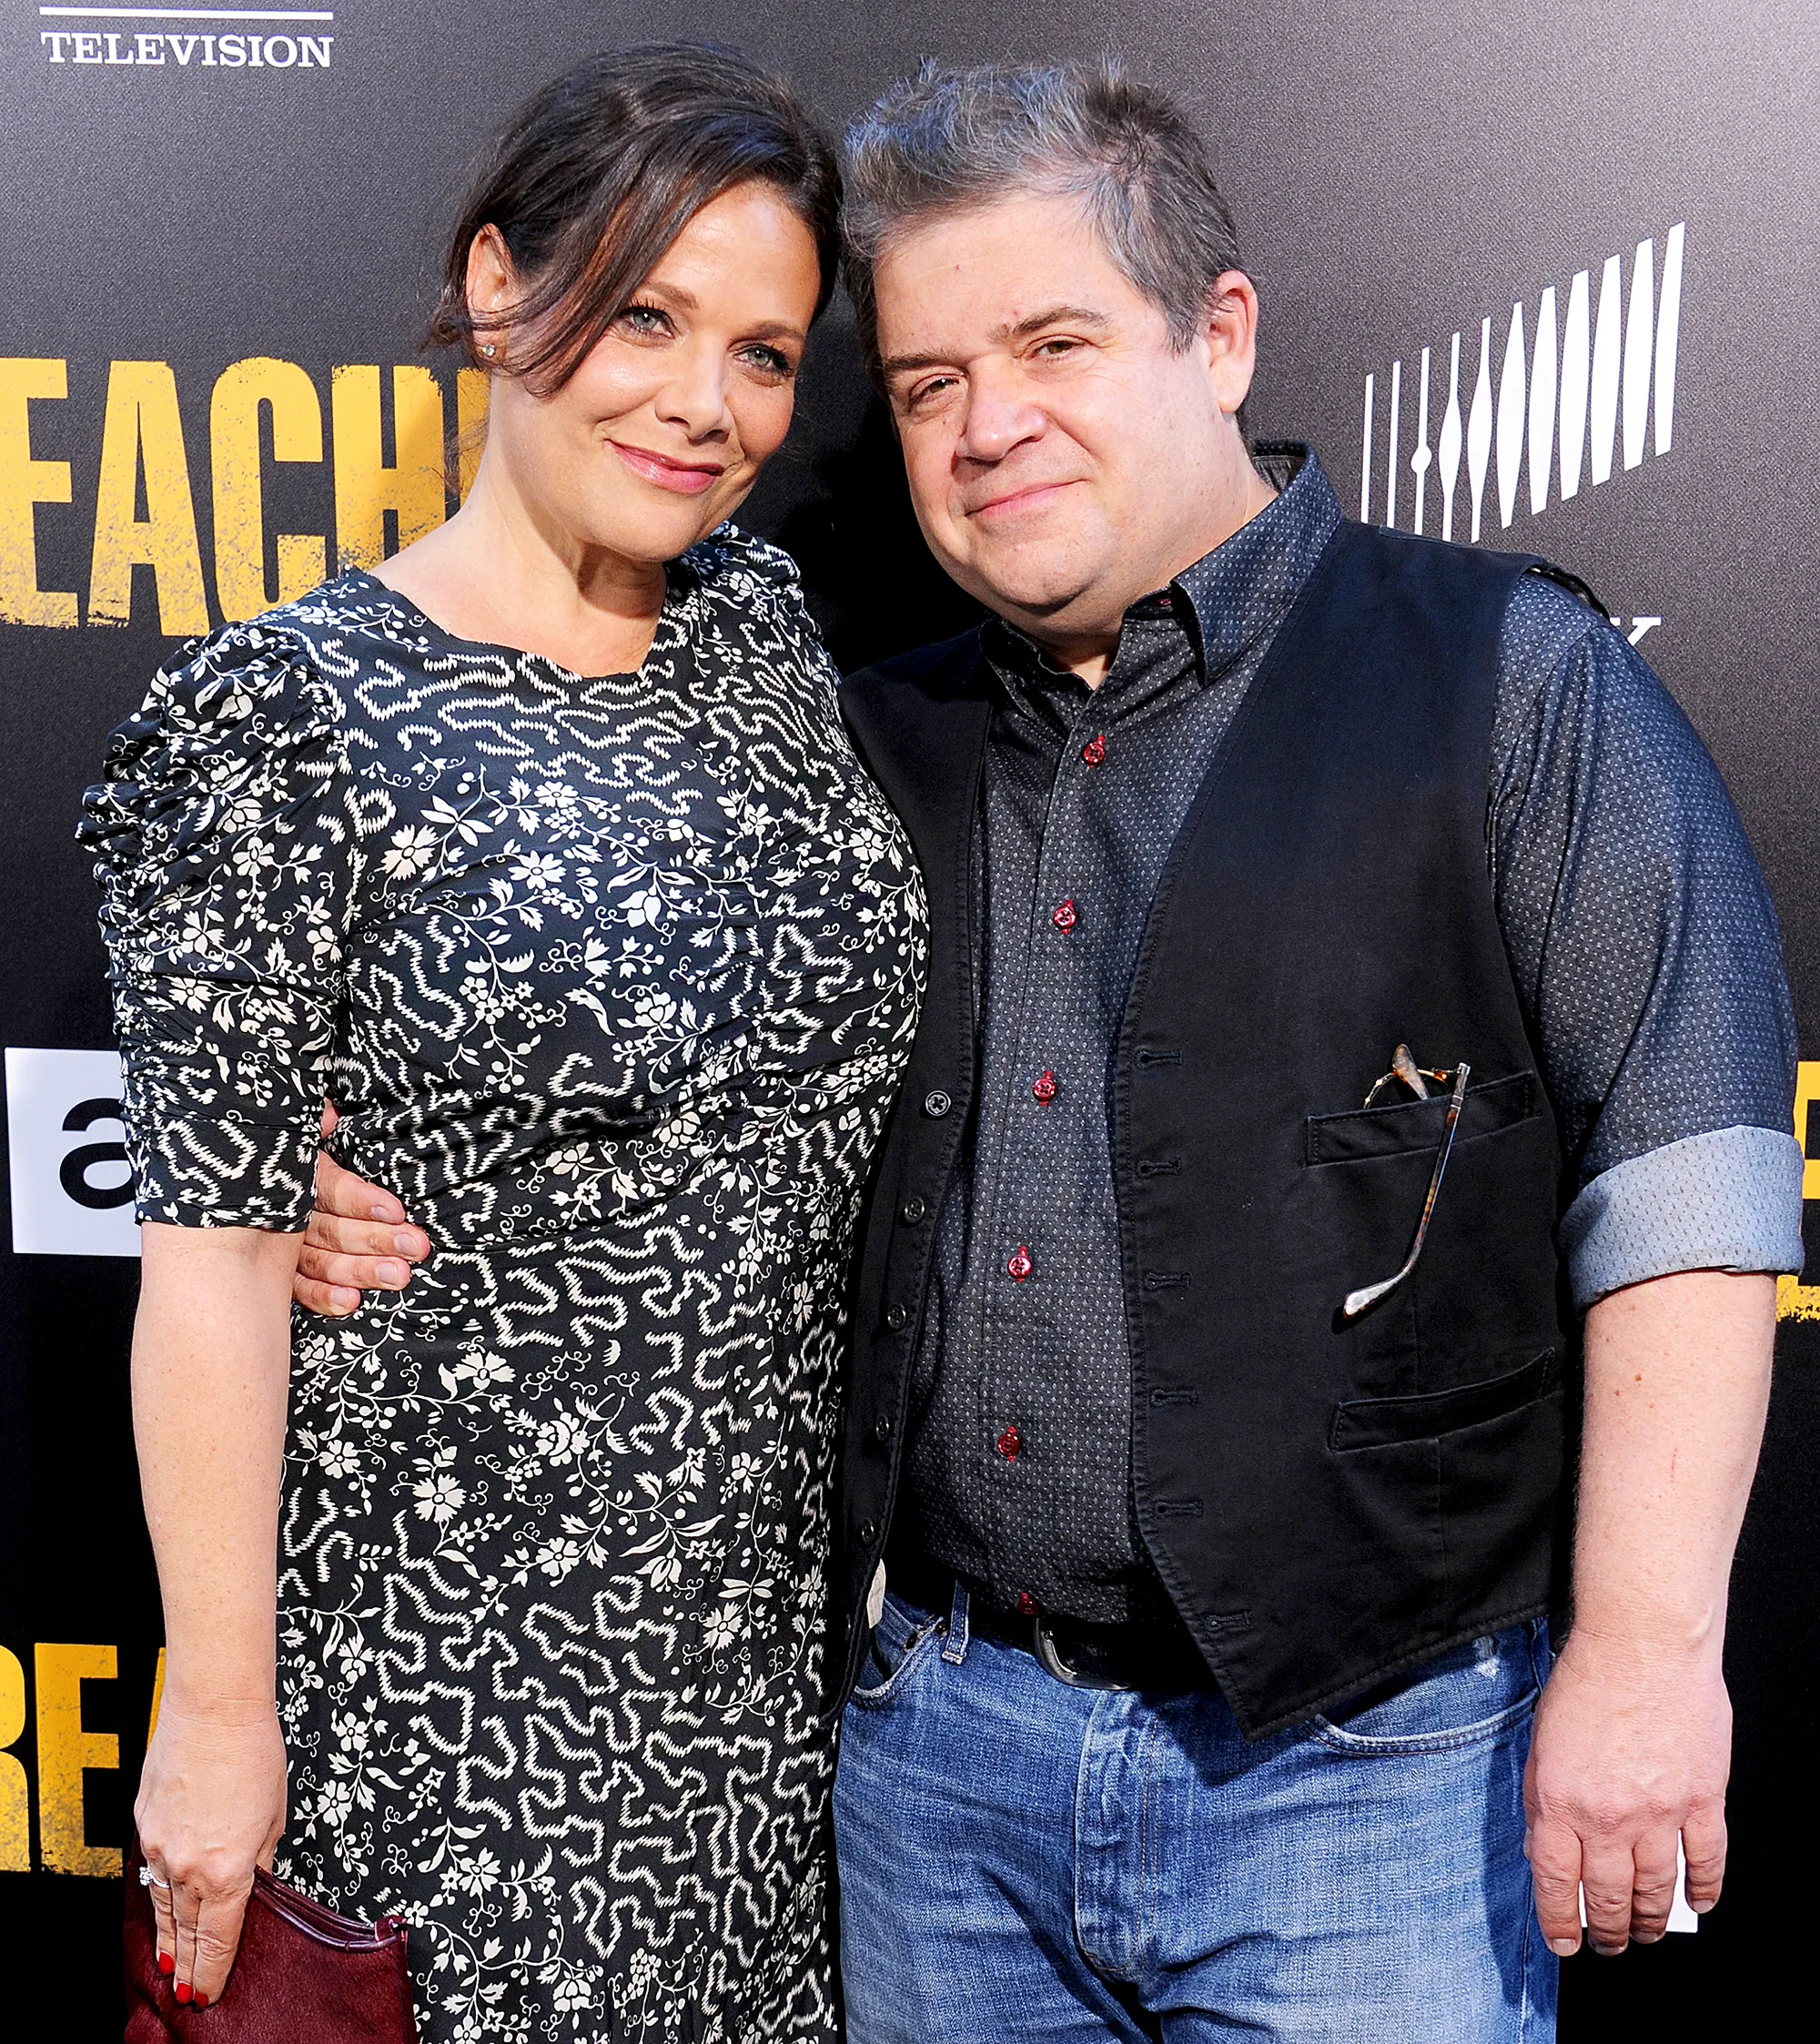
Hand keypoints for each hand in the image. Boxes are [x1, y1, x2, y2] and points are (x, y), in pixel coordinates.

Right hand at [135, 1697, 286, 2007]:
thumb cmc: (252, 1750)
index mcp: (227, 1869)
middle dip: (187, 1966)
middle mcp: (187, 1866)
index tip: (209, 1993)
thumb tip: (254, 1886)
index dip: (214, 1972)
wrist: (214, 1707)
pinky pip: (149, 1873)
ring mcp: (160, 1847)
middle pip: (187, 1932)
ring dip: (167, 1939)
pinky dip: (156, 1897)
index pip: (218, 1940)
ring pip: (162, 1908)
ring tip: (170, 1966)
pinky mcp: (143, 1826)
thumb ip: (260, 1860)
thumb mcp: (274, 1815)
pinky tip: (160, 1912)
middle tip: (188, 1993)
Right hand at [293, 1101, 429, 1315]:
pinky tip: (350, 1302)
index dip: (361, 1200)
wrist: (260, 1171)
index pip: (331, 1188)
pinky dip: (323, 1296)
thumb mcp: (308, 1131)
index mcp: (300, 1173)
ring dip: (360, 1271)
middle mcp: (289, 1210)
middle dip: (376, 1240)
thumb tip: (329, 1115)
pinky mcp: (284, 1271)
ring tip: (399, 1276)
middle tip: (415, 1247)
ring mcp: (283, 1245)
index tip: (395, 1211)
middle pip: (332, 1229)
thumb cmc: (304, 1150)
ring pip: (321, 1260)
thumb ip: (317, 1123)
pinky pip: (300, 1288)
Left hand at [1523, 1628, 1730, 1956]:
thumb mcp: (1540, 1743)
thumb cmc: (1588, 1680)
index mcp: (1559, 1802)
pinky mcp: (1702, 1800)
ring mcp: (1660, 1813)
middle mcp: (1608, 1817)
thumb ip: (1542, 1798)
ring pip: (1656, 1889)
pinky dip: (1704, 1889)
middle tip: (1608, 1943)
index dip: (1560, 1921)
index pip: (1555, 1882)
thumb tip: (1546, 1847)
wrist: (1643, 1645)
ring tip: (1646, 1931)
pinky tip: (1697, 1902)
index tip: (1564, 1942)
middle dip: (1606, 1930)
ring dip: (1650, 1919)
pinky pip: (1707, 1861)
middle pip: (1608, 1896)